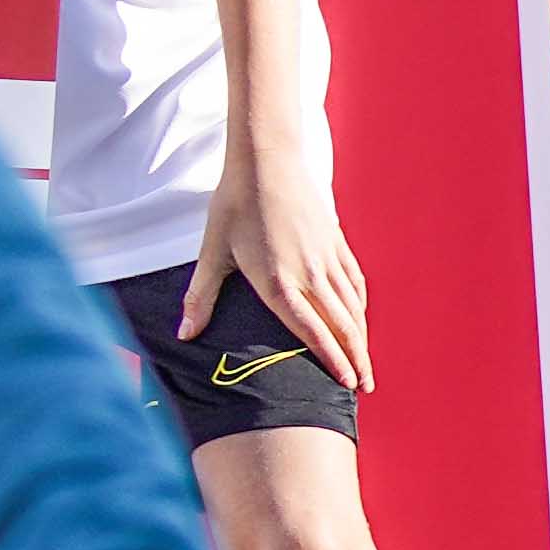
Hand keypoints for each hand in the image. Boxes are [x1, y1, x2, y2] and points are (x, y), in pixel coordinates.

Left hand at [187, 126, 377, 398]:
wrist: (267, 161)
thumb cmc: (234, 206)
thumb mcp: (212, 252)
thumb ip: (201, 298)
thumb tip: (184, 335)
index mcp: (277, 280)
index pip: (310, 330)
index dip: (331, 359)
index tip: (344, 383)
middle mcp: (308, 273)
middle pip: (341, 325)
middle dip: (355, 360)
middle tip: (364, 388)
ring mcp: (326, 257)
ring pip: (352, 307)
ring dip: (362, 338)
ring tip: (365, 365)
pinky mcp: (336, 242)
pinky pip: (355, 282)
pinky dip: (361, 306)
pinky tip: (360, 321)